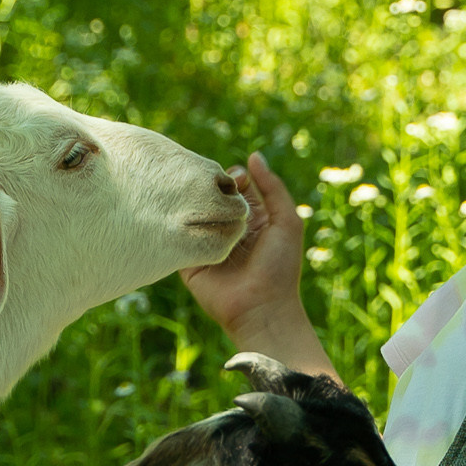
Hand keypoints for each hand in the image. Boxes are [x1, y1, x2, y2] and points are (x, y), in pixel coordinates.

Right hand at [183, 150, 307, 345]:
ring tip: (196, 198)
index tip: (233, 181)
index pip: (233, 186)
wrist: (263, 309)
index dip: (231, 177)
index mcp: (248, 218)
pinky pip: (178, 237)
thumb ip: (273, 188)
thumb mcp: (287, 221)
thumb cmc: (280, 268)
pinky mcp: (188, 260)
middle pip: (211, 196)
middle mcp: (225, 228)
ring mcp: (205, 243)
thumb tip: (253, 156)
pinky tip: (179, 213)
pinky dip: (178, 224)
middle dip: (210, 187)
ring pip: (192, 212)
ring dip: (193, 202)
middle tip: (213, 188)